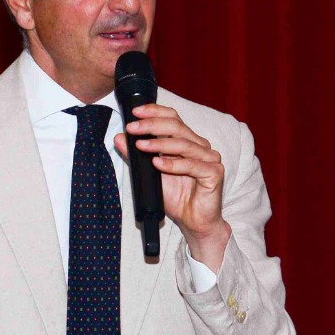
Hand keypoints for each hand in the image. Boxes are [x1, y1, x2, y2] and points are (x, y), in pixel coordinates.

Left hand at [116, 104, 232, 269]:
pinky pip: (192, 165)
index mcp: (188, 141)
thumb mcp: (150, 175)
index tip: (135, 112)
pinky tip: (157, 163)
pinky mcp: (214, 173)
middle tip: (133, 127)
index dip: (155, 112)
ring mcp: (210, 159)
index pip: (173, 118)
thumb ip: (136, 156)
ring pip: (183, 144)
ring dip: (159, 144)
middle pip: (177, 127)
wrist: (194, 222)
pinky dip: (173, 164)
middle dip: (152, 125)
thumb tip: (120, 137)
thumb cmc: (177, 198)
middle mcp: (201, 146)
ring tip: (140, 145)